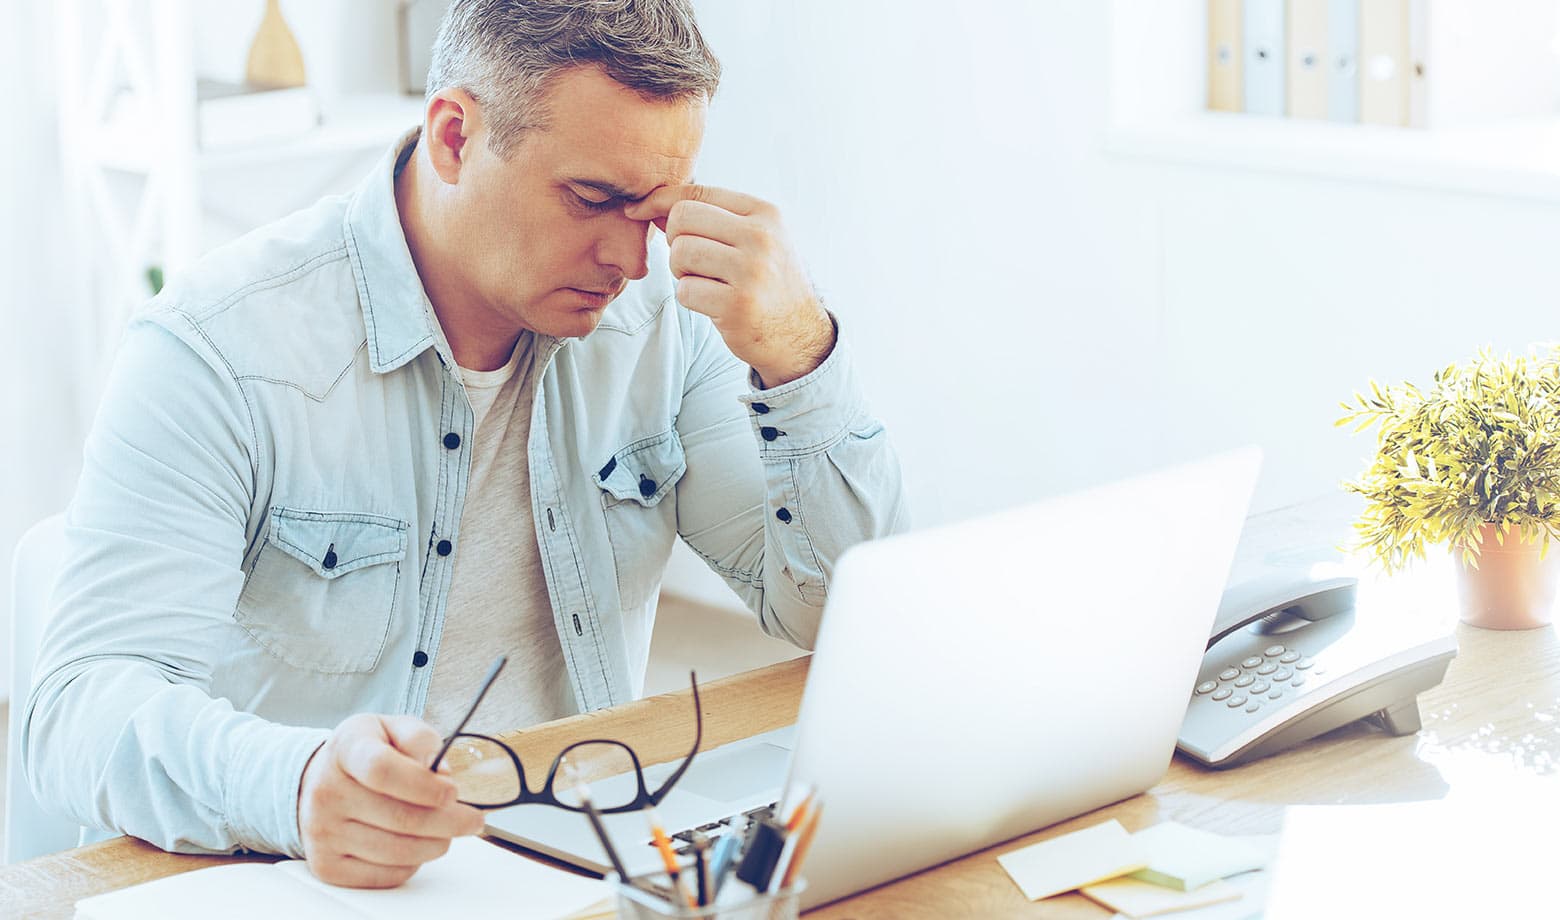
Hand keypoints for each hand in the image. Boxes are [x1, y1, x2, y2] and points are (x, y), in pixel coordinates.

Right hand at [297, 713, 484, 887]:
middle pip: (400, 818)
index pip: (382, 770)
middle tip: (473, 819)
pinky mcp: (328, 866)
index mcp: (345, 750)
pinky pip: (386, 875)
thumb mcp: (392, 727)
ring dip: (436, 844)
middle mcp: (326, 793)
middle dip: (449, 821)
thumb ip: (419, 738)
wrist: (320, 780)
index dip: (423, 784)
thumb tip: (439, 771)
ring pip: (398, 852)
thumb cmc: (367, 753)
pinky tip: (418, 845)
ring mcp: (323, 833)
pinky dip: (414, 863)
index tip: (452, 791)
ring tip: (449, 831)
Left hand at [625, 185, 834, 387]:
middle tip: (692, 261)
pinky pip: (684, 290)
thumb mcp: (754, 240)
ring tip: (706, 282)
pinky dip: (690, 298)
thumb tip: (653, 205)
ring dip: (681, 271)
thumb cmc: (767, 283)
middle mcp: (761, 237)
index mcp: (765, 213)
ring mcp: (751, 271)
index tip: (639, 210)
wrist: (799, 334)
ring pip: (680, 253)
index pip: (698, 192)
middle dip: (675, 240)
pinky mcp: (737, 305)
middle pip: (682, 219)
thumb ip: (711, 220)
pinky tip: (714, 303)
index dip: (660, 199)